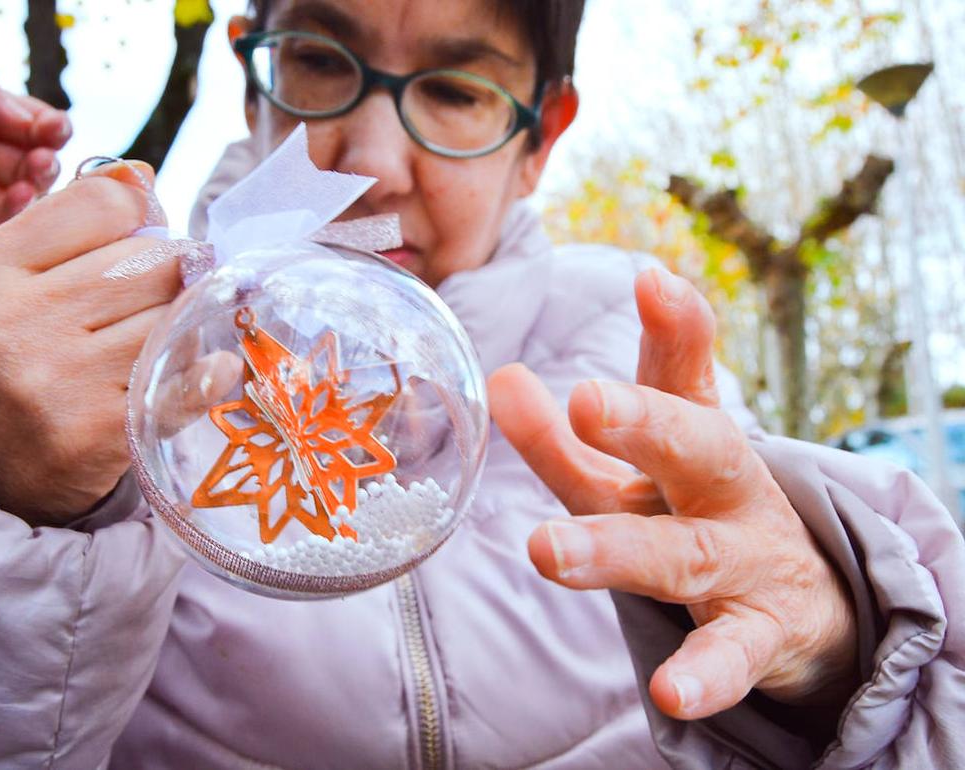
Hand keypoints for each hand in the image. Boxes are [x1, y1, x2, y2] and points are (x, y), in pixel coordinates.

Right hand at [0, 162, 180, 523]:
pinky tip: (215, 370)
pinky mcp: (97, 434)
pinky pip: (182, 385)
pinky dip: (207, 376)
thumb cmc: (13, 357)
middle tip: (153, 302)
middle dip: (166, 277)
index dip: (137, 217)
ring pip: (170, 319)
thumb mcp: (11, 281)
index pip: (104, 203)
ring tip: (155, 344)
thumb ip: (72, 220)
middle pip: (150, 261)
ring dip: (179, 328)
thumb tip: (142, 176)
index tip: (138, 242)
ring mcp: (55, 382)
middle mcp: (11, 323)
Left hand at [489, 269, 856, 718]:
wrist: (801, 602)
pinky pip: (733, 655)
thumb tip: (498, 376)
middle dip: (645, 422)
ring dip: (618, 551)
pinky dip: (705, 674)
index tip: (649, 280)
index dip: (671, 329)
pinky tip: (669, 692)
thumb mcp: (635, 471)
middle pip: (694, 447)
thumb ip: (566, 435)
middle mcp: (724, 489)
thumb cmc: (695, 515)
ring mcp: (745, 560)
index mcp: (692, 437)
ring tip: (548, 551)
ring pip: (684, 554)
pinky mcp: (760, 632)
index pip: (681, 374)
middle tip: (587, 398)